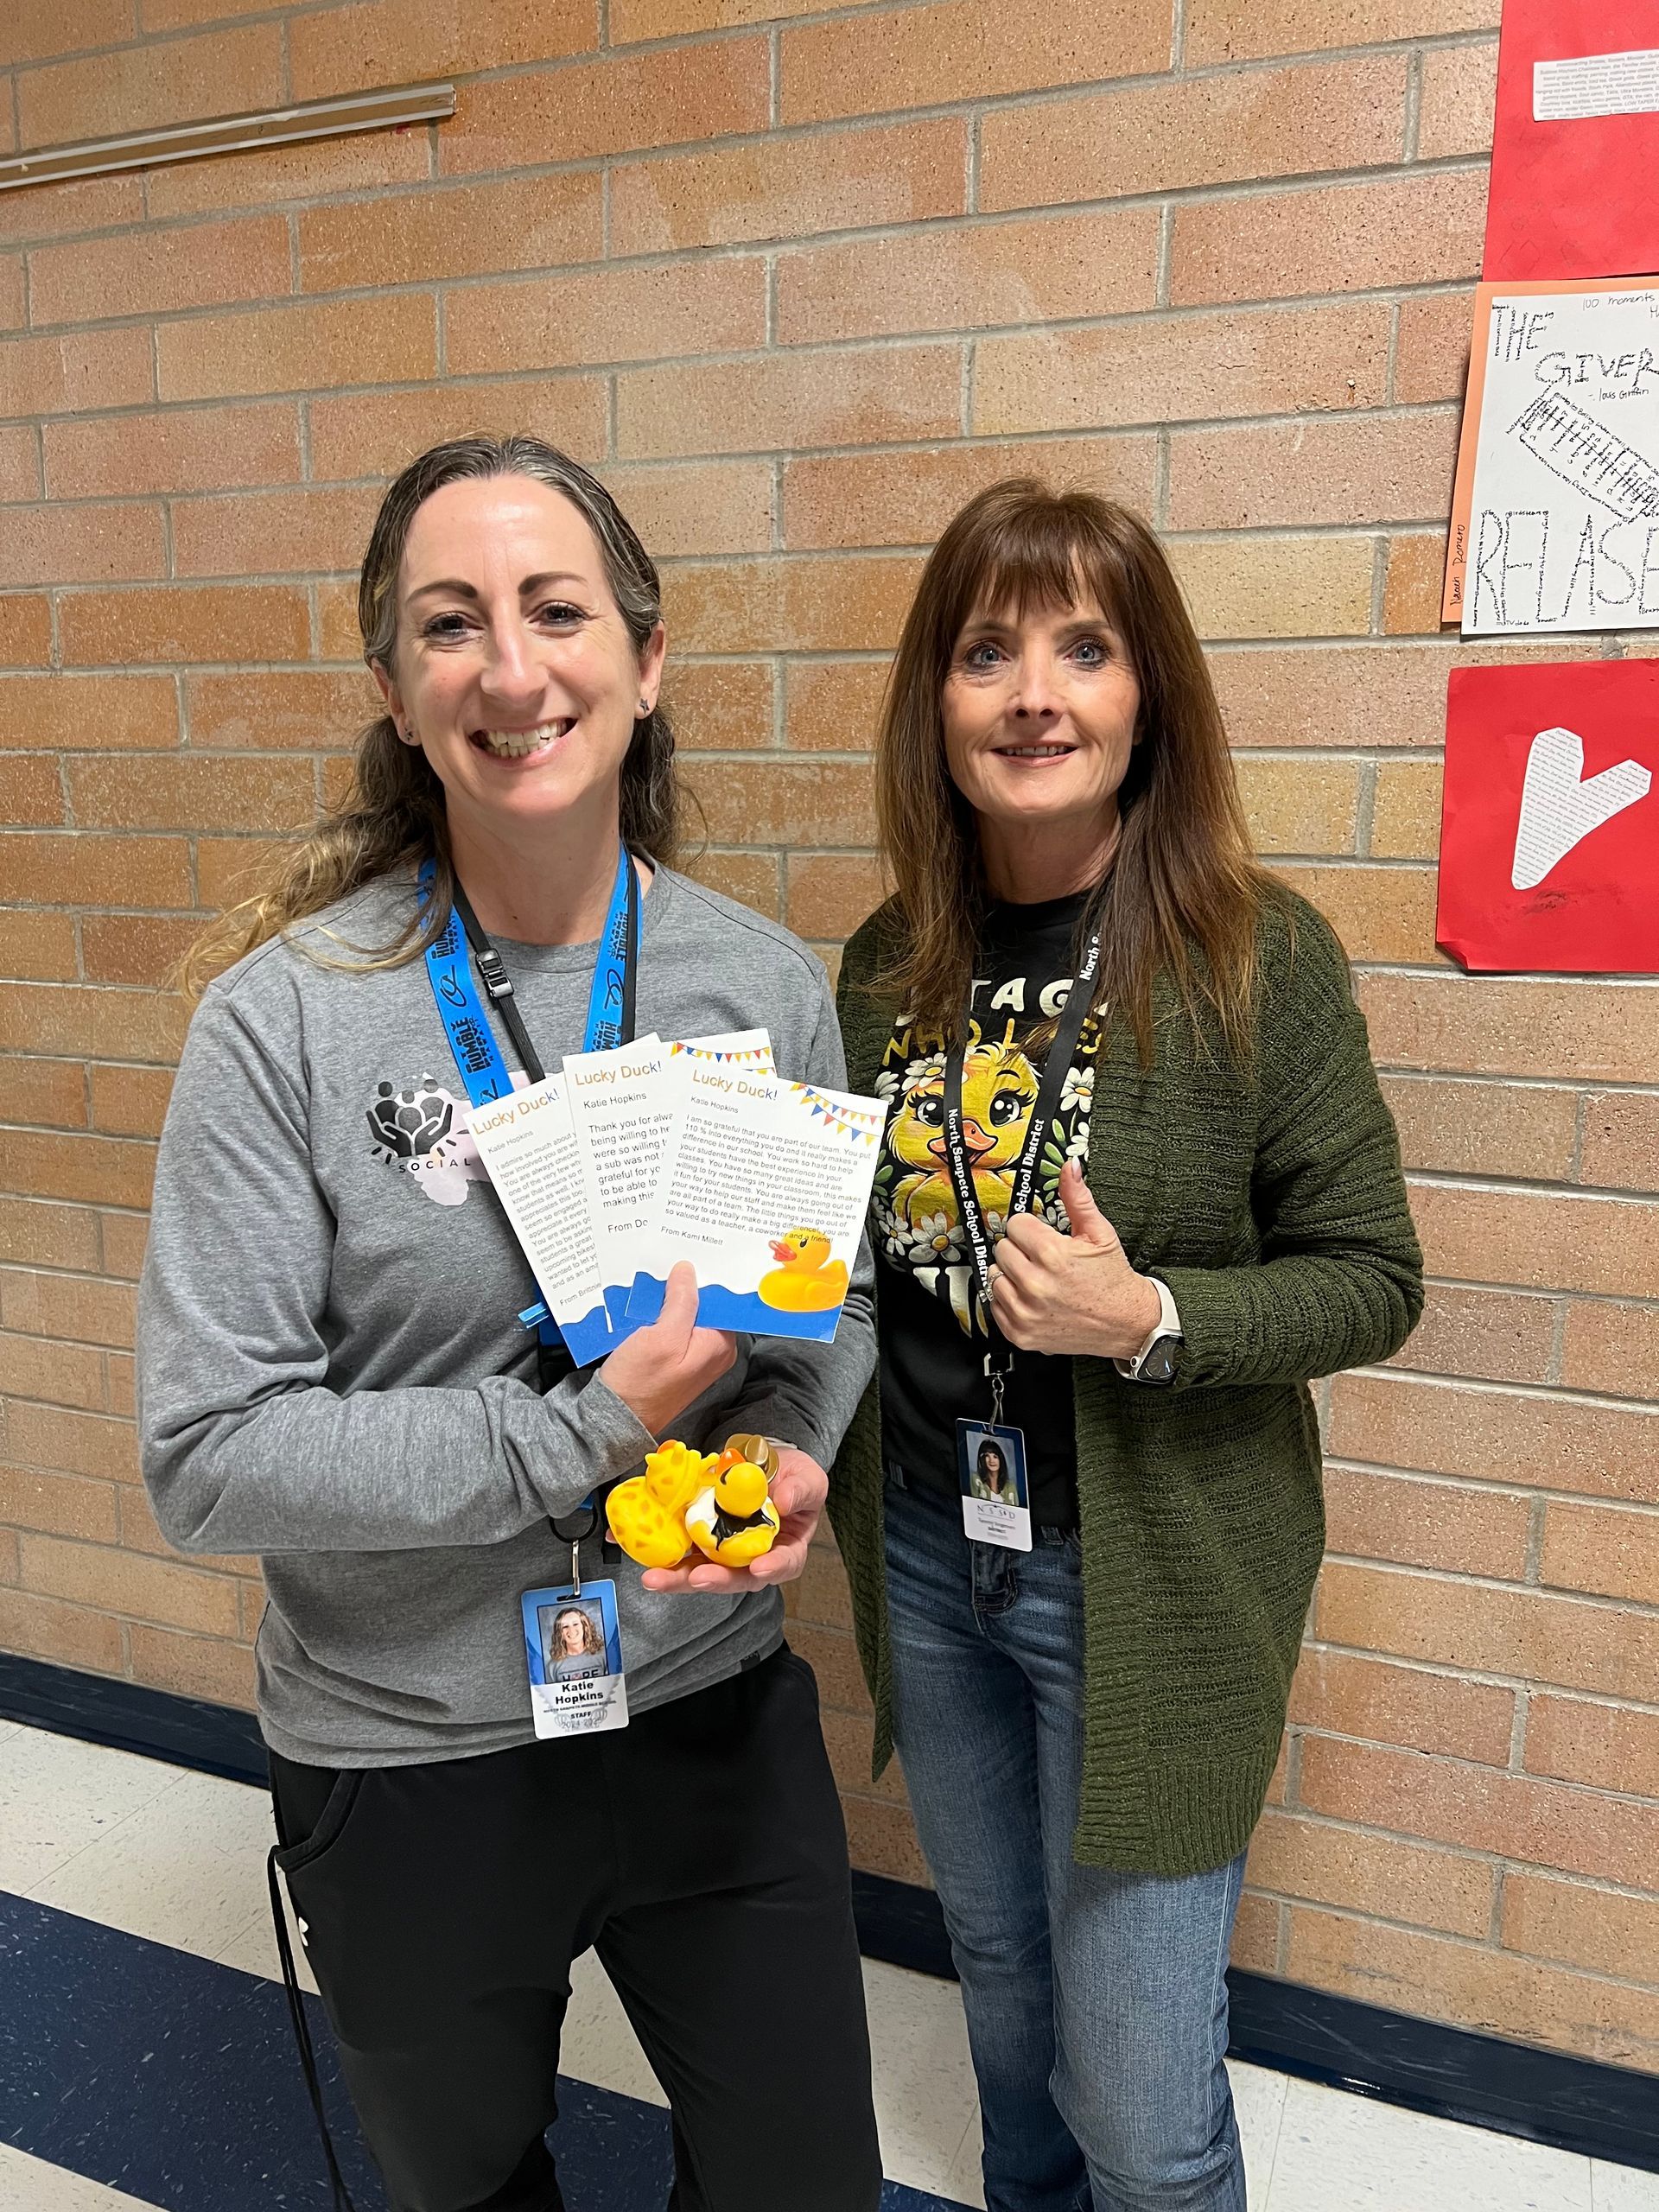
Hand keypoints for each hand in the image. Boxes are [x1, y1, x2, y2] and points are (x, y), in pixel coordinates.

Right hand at [598, 1262, 736, 1436]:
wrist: (615, 1417)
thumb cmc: (641, 1383)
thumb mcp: (662, 1337)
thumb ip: (681, 1302)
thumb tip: (688, 1270)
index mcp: (720, 1345)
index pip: (722, 1300)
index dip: (705, 1278)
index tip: (688, 1256)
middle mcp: (713, 1351)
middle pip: (704, 1306)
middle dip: (684, 1287)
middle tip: (665, 1264)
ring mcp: (694, 1356)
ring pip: (685, 1315)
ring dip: (668, 1301)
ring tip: (652, 1281)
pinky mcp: (675, 1360)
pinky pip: (672, 1328)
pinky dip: (659, 1316)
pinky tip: (645, 1305)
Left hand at [639, 1447, 827, 1595]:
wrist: (761, 1461)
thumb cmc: (792, 1476)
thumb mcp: (807, 1478)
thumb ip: (800, 1490)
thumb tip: (785, 1500)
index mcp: (786, 1548)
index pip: (785, 1564)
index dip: (772, 1569)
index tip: (759, 1568)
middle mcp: (753, 1557)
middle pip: (735, 1577)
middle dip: (713, 1580)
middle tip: (695, 1578)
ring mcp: (723, 1550)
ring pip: (701, 1571)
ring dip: (677, 1577)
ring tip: (654, 1578)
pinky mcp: (698, 1539)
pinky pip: (680, 1550)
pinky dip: (660, 1554)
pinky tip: (641, 1554)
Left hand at [988, 1160, 1161, 1359]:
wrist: (1126, 1323)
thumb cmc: (1112, 1278)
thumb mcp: (1100, 1233)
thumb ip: (1078, 1199)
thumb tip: (1070, 1166)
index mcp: (1052, 1255)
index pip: (1015, 1225)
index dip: (1030, 1228)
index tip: (1042, 1237)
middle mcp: (1035, 1284)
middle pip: (1002, 1249)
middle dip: (1021, 1250)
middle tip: (1043, 1260)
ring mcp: (1025, 1312)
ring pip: (994, 1276)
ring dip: (1011, 1275)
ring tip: (1038, 1279)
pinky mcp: (1020, 1333)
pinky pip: (995, 1305)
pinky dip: (1010, 1301)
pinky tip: (1032, 1298)